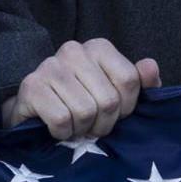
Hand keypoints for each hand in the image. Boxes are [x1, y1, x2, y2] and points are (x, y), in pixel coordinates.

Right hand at [4, 39, 159, 142]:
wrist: (36, 114)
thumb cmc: (84, 103)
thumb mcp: (119, 95)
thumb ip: (141, 83)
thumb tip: (149, 66)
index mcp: (98, 48)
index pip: (129, 80)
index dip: (126, 107)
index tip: (115, 114)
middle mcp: (73, 50)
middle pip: (108, 100)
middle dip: (103, 123)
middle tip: (91, 126)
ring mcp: (49, 66)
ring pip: (85, 111)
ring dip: (82, 130)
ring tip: (75, 126)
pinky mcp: (31, 86)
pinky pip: (62, 119)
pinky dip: (63, 133)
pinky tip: (58, 128)